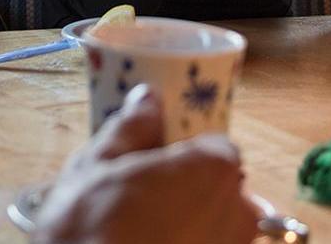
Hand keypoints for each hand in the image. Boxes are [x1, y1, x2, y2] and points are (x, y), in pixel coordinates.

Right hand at [36, 84, 258, 243]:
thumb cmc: (93, 227)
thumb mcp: (97, 165)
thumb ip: (132, 128)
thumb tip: (148, 100)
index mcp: (214, 168)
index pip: (215, 148)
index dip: (185, 154)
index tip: (156, 164)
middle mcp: (237, 211)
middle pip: (220, 189)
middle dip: (191, 190)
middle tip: (144, 200)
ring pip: (216, 226)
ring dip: (191, 224)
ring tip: (144, 230)